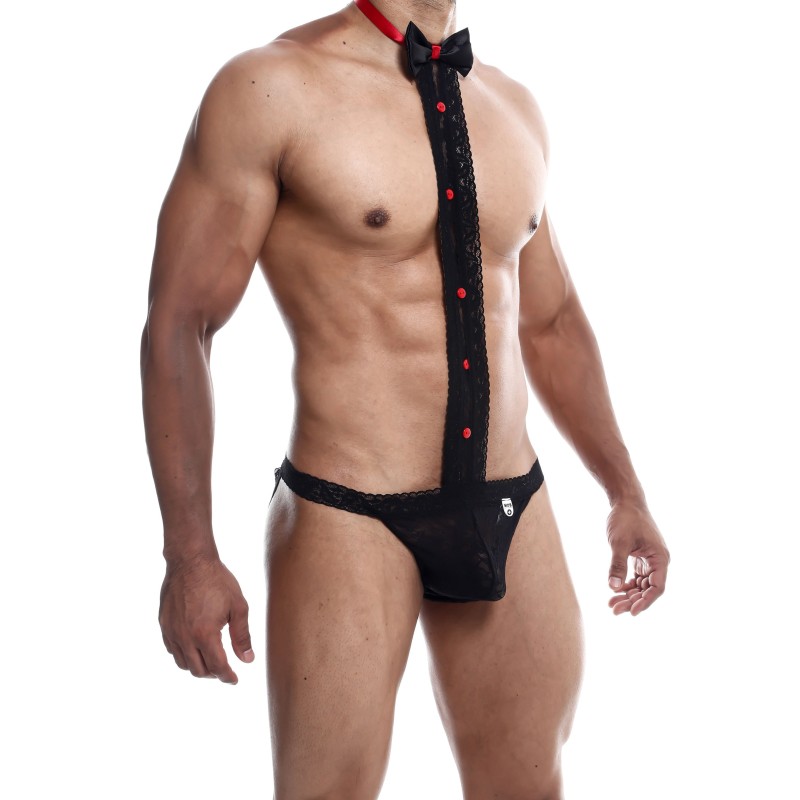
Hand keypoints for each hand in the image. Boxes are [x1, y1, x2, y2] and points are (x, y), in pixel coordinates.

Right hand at [159, 553, 253, 683]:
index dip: (227, 676)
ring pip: (182, 663)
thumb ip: (242, 635)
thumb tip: (248, 659)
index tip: (234, 679)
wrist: (190, 561)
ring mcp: (172, 631)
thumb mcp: (238, 606)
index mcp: (206, 634)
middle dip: (213, 674)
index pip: (217, 667)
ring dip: (197, 667)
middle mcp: (185, 637)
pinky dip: (184, 655)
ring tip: (210, 660)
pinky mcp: (163, 624)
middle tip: (224, 670)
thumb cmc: (217, 580)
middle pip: (198, 670)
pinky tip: (194, 648)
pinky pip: (172, 649)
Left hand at [606, 501, 669, 615]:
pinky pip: (636, 577)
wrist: (626, 501)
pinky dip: (626, 585)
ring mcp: (650, 560)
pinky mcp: (641, 557)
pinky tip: (615, 592)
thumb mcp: (619, 542)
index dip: (645, 601)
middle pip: (648, 589)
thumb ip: (617, 565)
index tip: (632, 612)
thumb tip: (614, 587)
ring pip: (641, 585)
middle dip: (632, 601)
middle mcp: (658, 561)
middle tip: (614, 610)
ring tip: (611, 604)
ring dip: (628, 595)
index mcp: (660, 558)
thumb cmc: (625, 519)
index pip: (657, 587)